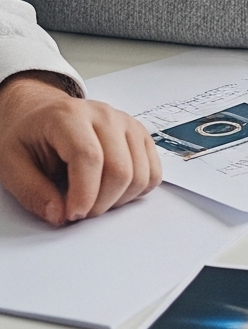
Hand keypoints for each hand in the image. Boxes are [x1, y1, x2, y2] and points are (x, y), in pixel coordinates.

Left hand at [0, 72, 160, 225]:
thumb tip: (60, 215)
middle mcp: (105, 115)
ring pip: (140, 174)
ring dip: (118, 200)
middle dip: (100, 203)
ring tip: (93, 201)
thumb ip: (32, 192)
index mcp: (69, 116)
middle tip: (78, 213)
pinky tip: (112, 191)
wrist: (40, 113)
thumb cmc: (26, 136)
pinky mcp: (139, 135)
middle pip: (120, 169)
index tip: (72, 215)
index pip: (89, 157)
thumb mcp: (11, 164)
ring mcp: (127, 123)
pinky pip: (153, 171)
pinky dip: (137, 191)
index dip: (84, 193)